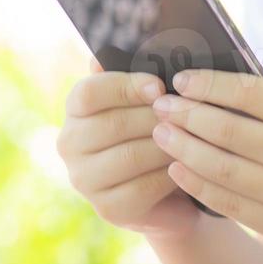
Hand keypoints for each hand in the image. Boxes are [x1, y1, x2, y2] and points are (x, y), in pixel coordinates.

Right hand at [55, 57, 201, 239]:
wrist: (168, 193)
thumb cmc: (155, 134)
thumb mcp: (145, 103)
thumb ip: (133, 79)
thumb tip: (113, 54)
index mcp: (75, 111)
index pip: (88, 93)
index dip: (125, 86)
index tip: (160, 86)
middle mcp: (70, 145)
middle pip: (112, 124)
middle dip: (155, 117)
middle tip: (185, 113)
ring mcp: (85, 180)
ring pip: (129, 156)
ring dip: (166, 144)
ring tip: (192, 135)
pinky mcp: (108, 209)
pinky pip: (142, 187)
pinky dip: (169, 173)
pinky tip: (186, 163)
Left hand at [151, 58, 262, 254]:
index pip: (248, 94)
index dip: (209, 85)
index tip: (182, 79)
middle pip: (225, 131)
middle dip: (185, 115)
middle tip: (159, 104)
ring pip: (219, 168)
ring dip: (182, 148)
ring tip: (160, 133)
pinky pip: (227, 202)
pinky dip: (197, 184)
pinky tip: (177, 168)